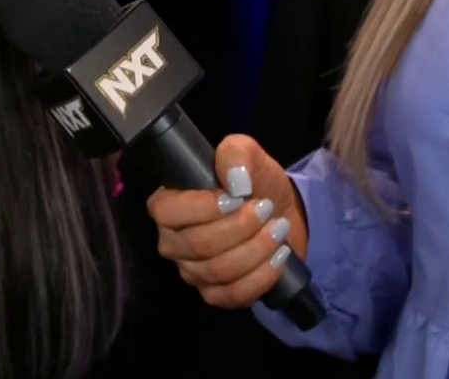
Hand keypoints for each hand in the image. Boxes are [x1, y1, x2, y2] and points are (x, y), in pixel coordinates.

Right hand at [148, 134, 307, 308]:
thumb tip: (235, 183)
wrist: (281, 212)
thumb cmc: (254, 181)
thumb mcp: (247, 153)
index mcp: (169, 206)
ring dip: (257, 248)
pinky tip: (279, 255)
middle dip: (241, 226)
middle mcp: (173, 242)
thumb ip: (235, 154)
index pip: (167, 211)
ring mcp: (193, 272)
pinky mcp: (216, 295)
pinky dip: (262, 275)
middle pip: (198, 243)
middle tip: (266, 208)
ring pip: (219, 270)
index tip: (237, 197)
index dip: (202, 207)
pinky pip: (234, 294)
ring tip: (279, 228)